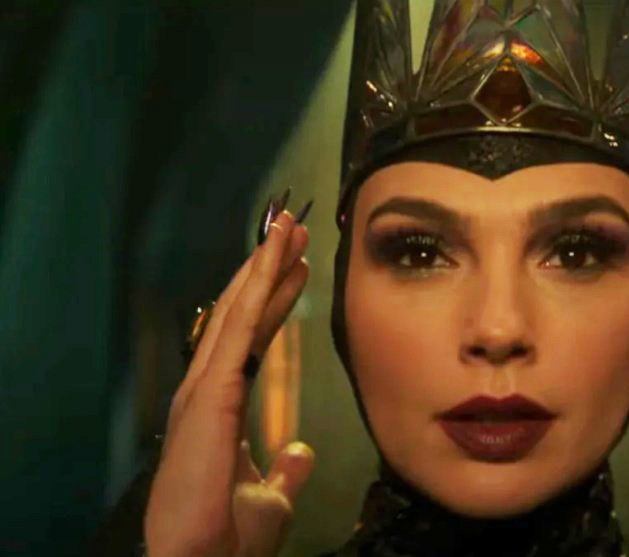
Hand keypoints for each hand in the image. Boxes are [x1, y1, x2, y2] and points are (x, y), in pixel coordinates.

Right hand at [145, 208, 314, 556]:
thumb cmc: (226, 536)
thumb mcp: (272, 495)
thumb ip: (286, 467)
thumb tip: (301, 449)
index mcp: (219, 404)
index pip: (251, 337)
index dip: (275, 299)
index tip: (299, 266)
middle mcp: (207, 388)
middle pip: (241, 314)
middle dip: (268, 269)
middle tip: (294, 227)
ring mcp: (204, 388)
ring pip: (238, 311)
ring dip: (263, 265)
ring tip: (288, 225)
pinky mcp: (210, 394)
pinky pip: (238, 330)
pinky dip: (256, 290)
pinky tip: (272, 258)